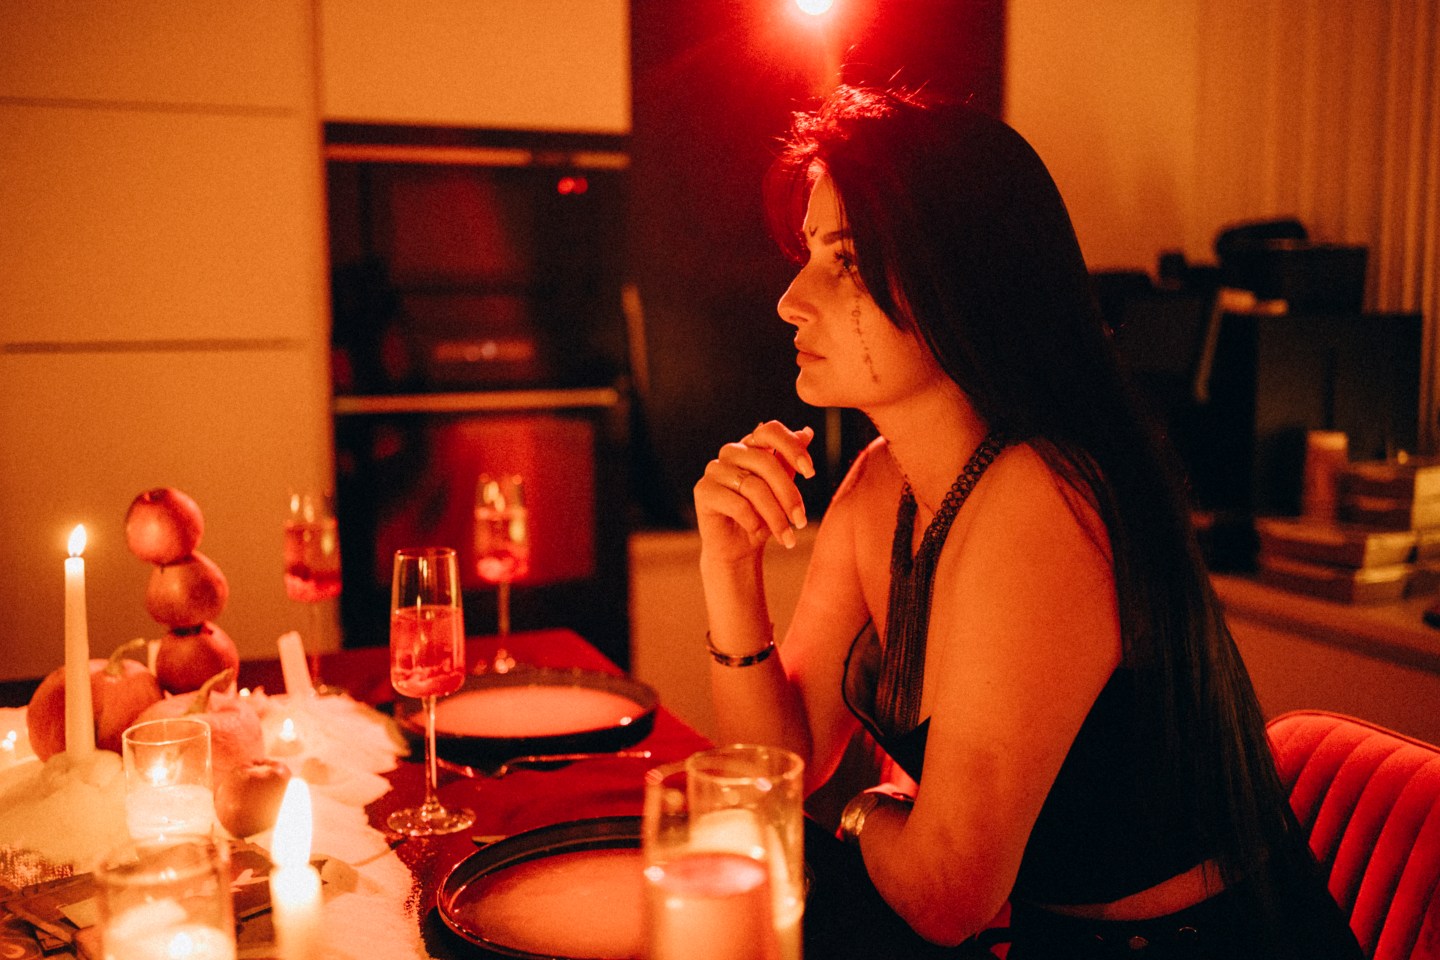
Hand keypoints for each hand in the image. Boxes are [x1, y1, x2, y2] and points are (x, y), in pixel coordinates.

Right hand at [694, 420, 816, 562]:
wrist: (737, 549)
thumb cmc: (761, 517)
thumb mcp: (782, 490)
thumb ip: (790, 462)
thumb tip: (807, 432)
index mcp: (751, 446)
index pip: (770, 431)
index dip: (792, 448)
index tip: (810, 473)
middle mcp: (731, 452)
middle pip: (766, 462)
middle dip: (788, 495)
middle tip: (801, 521)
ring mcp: (714, 469)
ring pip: (753, 486)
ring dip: (775, 516)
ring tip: (787, 536)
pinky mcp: (703, 490)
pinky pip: (737, 503)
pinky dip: (753, 521)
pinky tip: (758, 533)